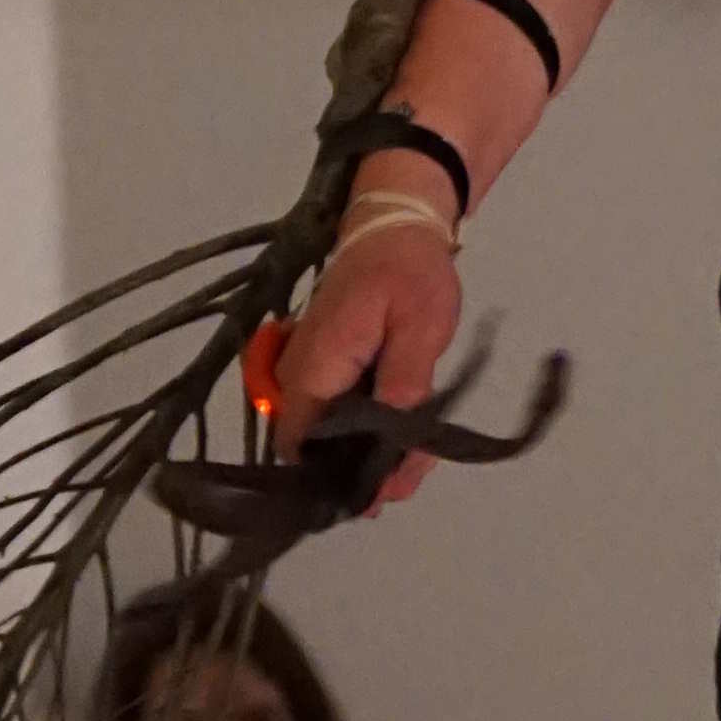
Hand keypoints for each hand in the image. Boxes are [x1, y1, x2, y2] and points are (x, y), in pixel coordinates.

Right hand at [265, 206, 464, 509]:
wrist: (395, 223)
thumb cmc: (410, 272)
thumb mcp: (421, 328)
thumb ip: (403, 388)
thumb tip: (387, 449)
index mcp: (317, 365)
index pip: (301, 443)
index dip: (332, 478)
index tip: (374, 498)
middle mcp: (299, 373)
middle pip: (310, 446)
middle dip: (354, 473)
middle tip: (402, 486)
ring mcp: (308, 370)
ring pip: (324, 432)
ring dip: (364, 454)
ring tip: (410, 472)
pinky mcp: (322, 367)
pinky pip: (334, 411)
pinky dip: (366, 429)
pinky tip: (404, 441)